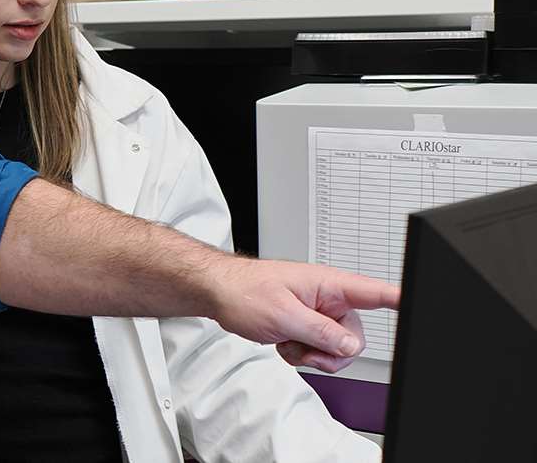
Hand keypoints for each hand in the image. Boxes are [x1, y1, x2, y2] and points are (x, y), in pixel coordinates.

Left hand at [209, 257, 399, 372]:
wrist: (217, 293)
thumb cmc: (243, 290)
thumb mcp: (284, 315)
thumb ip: (321, 333)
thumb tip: (349, 347)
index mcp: (329, 285)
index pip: (375, 293)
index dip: (400, 300)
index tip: (421, 305)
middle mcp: (328, 298)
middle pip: (354, 337)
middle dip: (329, 350)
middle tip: (302, 345)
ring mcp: (317, 312)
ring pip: (336, 349)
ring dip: (312, 354)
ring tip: (288, 341)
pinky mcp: (306, 325)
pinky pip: (318, 350)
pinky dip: (301, 353)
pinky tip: (283, 342)